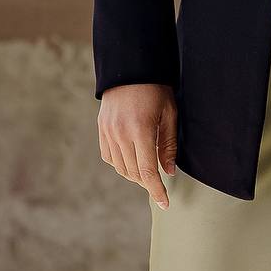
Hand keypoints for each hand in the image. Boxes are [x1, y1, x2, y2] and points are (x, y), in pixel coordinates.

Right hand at [97, 82, 177, 208]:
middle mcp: (121, 133)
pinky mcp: (101, 129)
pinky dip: (120, 164)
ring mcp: (108, 131)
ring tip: (147, 173)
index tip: (165, 203)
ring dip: (134, 175)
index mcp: (140, 129)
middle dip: (147, 182)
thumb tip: (168, 172)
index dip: (156, 190)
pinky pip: (109, 156)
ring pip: (120, 167)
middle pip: (133, 172)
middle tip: (159, 185)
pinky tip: (131, 160)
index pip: (147, 171)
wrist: (130, 67)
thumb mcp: (169, 113)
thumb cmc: (155, 88)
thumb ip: (168, 144)